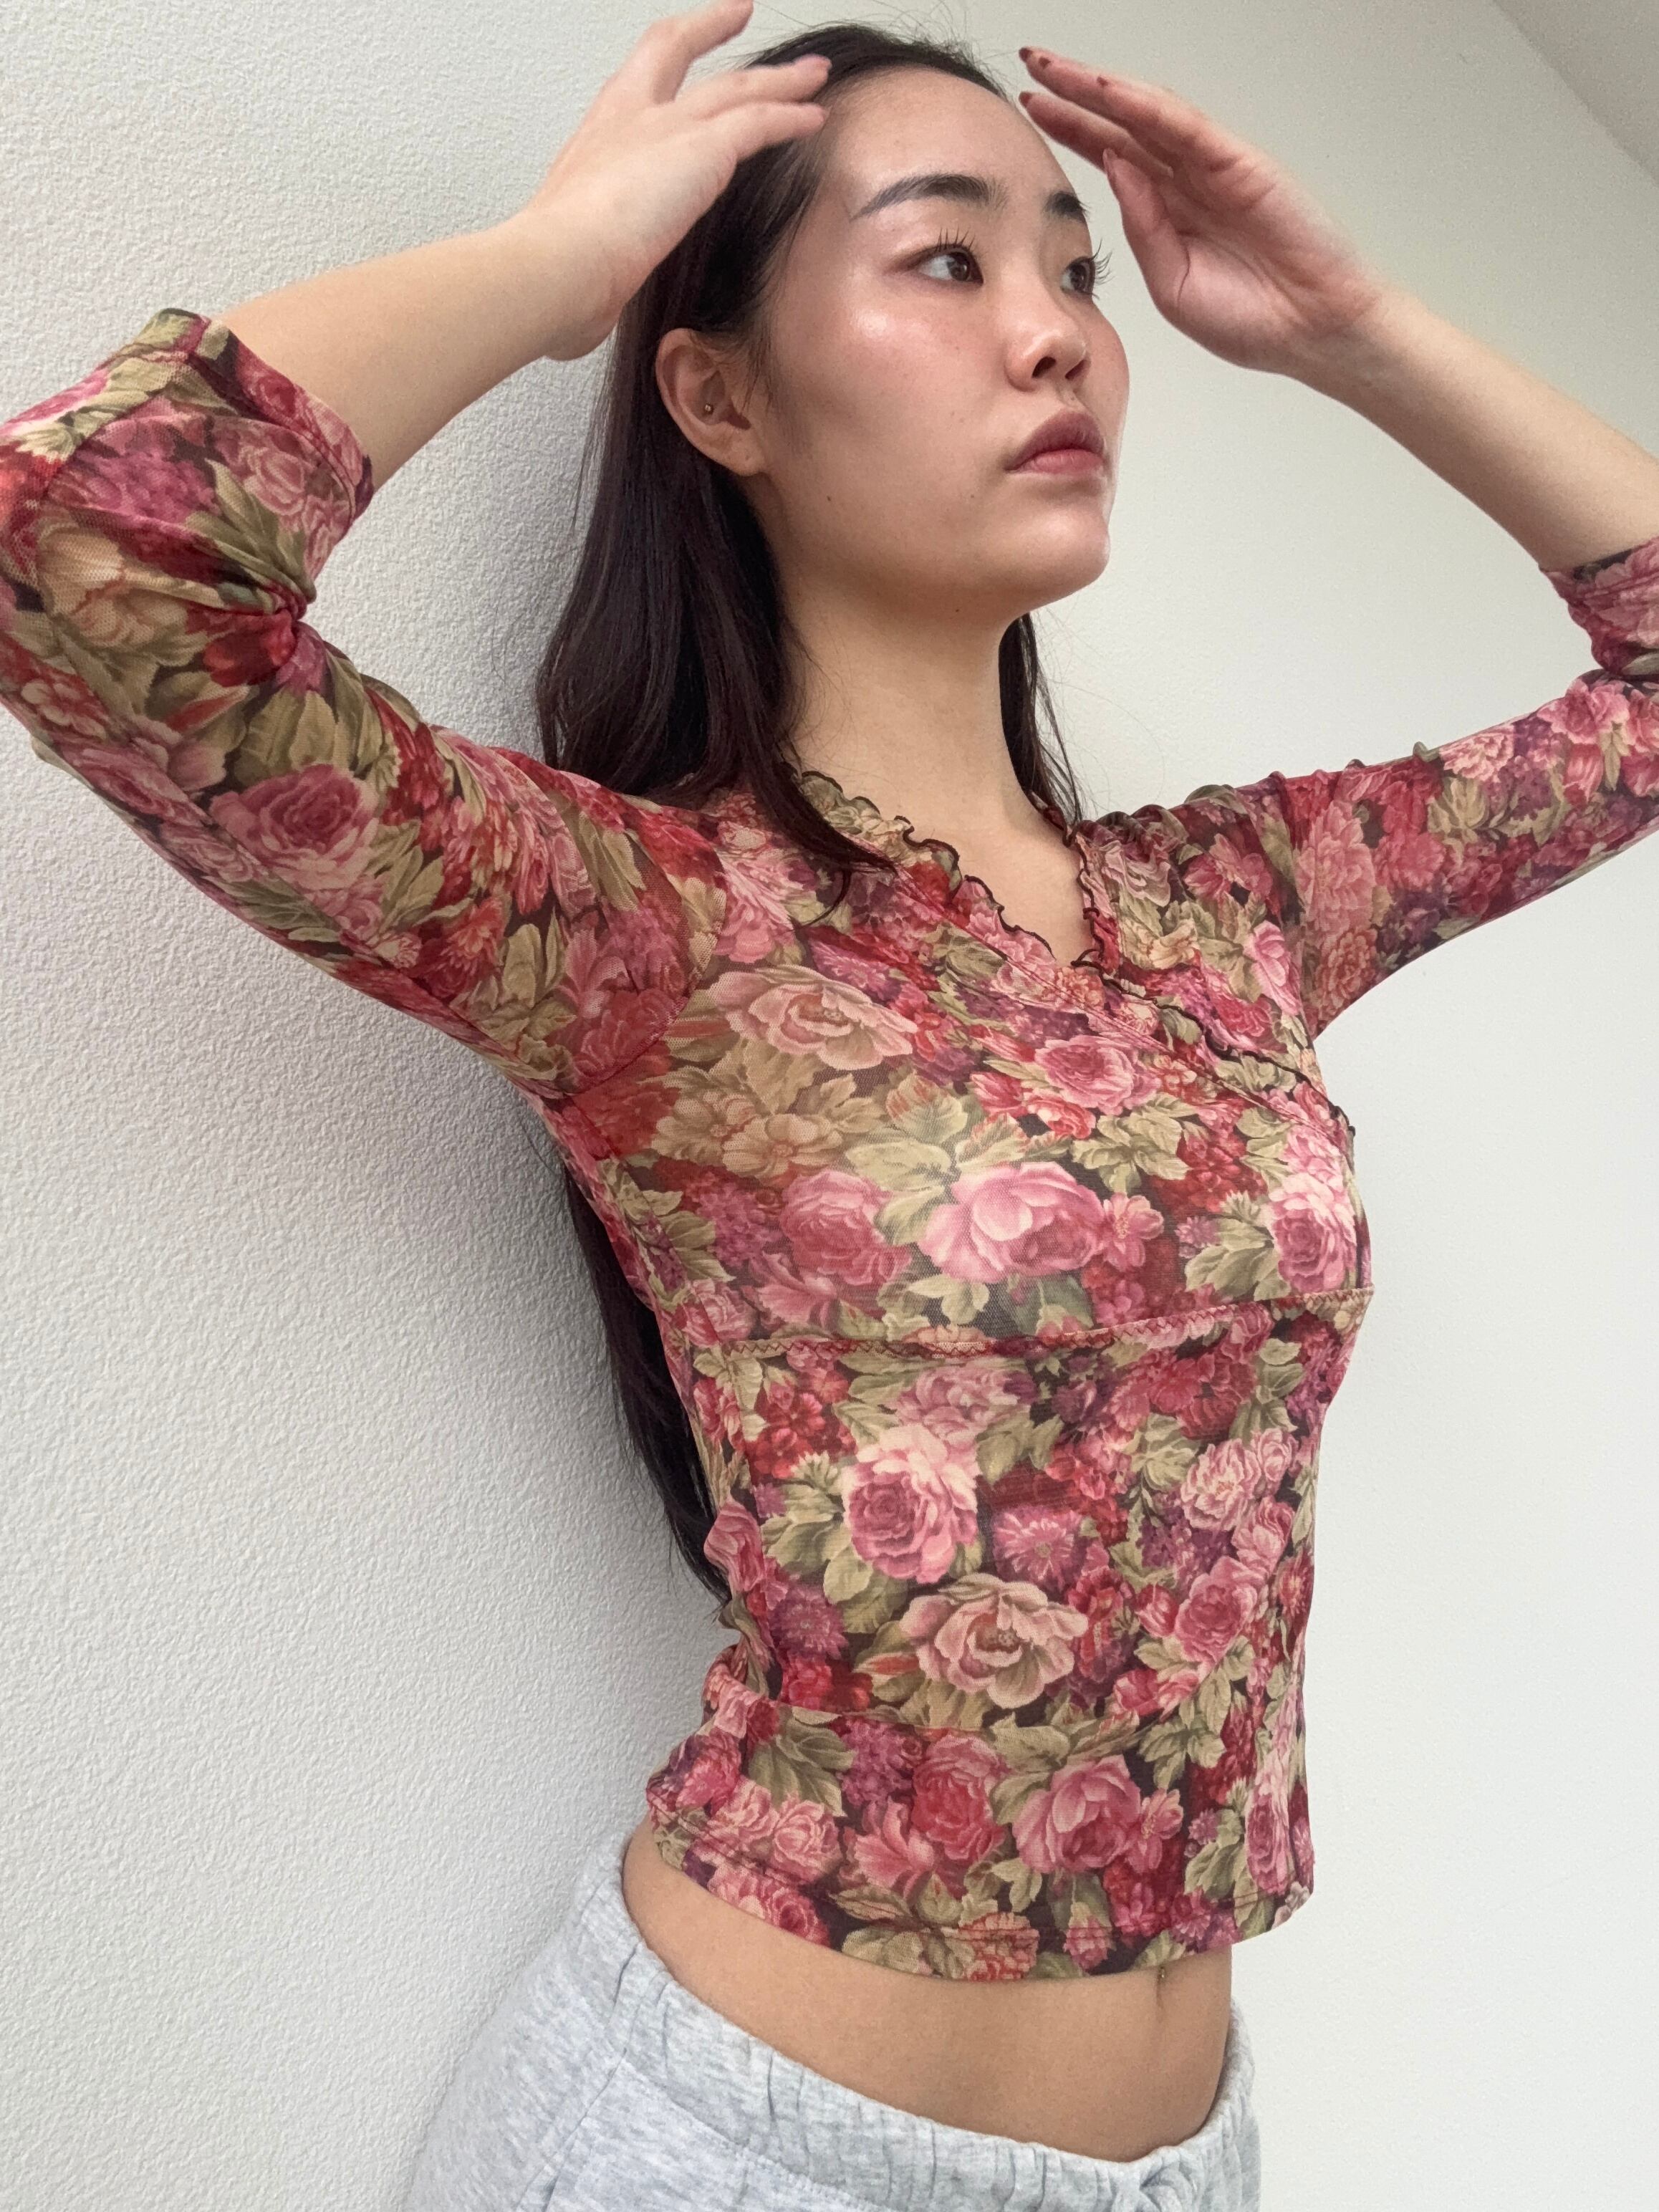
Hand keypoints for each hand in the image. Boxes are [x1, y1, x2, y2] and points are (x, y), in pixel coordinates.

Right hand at [513, 0, 827, 360]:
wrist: (557, 265)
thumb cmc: (555, 273)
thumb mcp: (577, 259)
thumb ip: (593, 270)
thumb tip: (589, 308)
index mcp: (597, 140)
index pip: (633, 83)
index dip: (659, 56)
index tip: (679, 46)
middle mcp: (631, 119)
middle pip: (678, 51)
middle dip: (712, 28)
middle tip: (739, 12)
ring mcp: (666, 128)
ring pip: (735, 87)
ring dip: (778, 80)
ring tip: (811, 75)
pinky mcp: (703, 149)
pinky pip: (761, 121)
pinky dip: (791, 116)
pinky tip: (816, 118)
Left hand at [1018, 50, 1396, 378]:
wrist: (1311, 332)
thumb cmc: (1250, 319)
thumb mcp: (1172, 286)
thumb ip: (1143, 230)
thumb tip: (1114, 168)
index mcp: (1167, 212)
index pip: (1110, 158)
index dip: (1070, 131)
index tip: (1029, 111)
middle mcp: (1186, 180)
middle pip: (1120, 125)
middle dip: (1073, 95)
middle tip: (1031, 65)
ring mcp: (1211, 167)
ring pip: (1146, 113)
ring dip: (1099, 88)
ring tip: (1054, 68)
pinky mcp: (1238, 161)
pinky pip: (1185, 125)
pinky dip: (1147, 106)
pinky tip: (1109, 91)